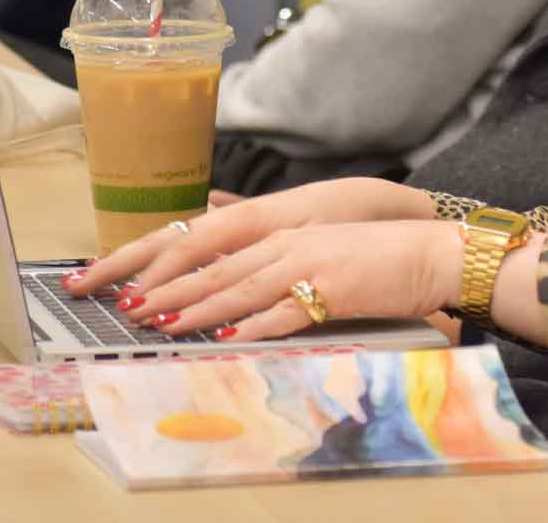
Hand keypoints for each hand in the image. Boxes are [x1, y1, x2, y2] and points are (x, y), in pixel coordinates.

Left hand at [65, 177, 433, 297]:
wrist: (428, 251)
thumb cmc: (371, 249)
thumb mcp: (310, 231)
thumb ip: (261, 226)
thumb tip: (217, 207)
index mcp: (274, 228)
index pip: (202, 242)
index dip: (158, 261)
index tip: (119, 281)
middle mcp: (283, 242)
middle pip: (212, 267)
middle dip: (164, 289)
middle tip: (123, 307)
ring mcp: (307, 265)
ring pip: (239, 288)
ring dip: (197, 309)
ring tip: (160, 324)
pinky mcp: (332, 291)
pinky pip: (285, 313)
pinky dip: (254, 326)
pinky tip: (229, 339)